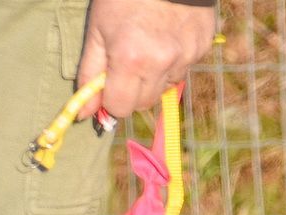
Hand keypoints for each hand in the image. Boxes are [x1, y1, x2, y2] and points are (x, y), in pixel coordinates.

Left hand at [76, 0, 216, 119]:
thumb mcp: (97, 29)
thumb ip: (90, 73)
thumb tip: (85, 113)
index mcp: (130, 59)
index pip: (121, 108)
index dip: (111, 100)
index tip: (107, 87)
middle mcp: (161, 64)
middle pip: (144, 104)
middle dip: (131, 91)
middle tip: (125, 64)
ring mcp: (185, 58)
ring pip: (164, 88)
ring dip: (152, 77)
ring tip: (147, 46)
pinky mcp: (201, 50)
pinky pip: (182, 71)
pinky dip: (171, 63)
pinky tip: (165, 39)